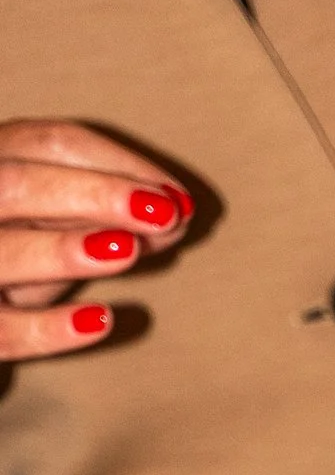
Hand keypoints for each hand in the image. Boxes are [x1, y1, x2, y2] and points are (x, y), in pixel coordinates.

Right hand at [0, 119, 193, 363]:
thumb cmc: (14, 263)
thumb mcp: (51, 231)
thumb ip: (103, 217)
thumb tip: (177, 215)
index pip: (47, 144)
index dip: (115, 163)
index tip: (174, 195)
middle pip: (17, 183)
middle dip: (94, 194)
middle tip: (163, 215)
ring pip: (2, 250)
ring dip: (65, 248)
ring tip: (128, 250)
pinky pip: (5, 331)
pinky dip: (49, 328)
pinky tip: (100, 320)